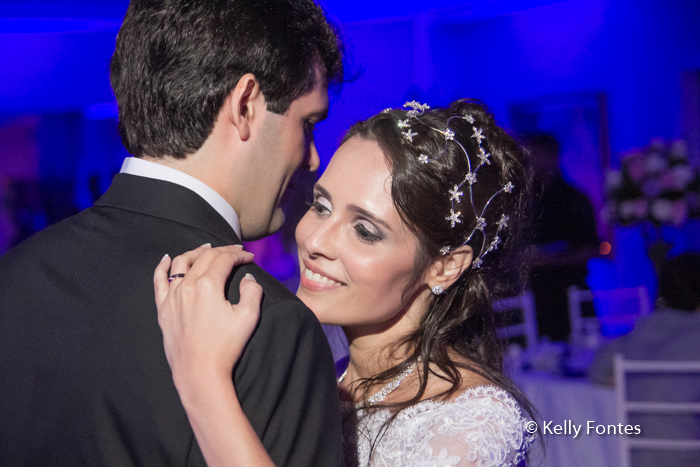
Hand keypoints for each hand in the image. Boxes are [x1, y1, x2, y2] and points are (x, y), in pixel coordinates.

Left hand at [154, 244, 260, 396]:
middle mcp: (187, 286)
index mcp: (208, 286)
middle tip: (234, 252)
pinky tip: (167, 259)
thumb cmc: (226, 347)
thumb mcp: (249, 317)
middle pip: (204, 257)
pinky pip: (159, 280)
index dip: (238, 255)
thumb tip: (249, 279)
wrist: (200, 373)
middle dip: (222, 251)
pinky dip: (163, 266)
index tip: (249, 258)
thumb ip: (252, 292)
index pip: (224, 259)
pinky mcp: (163, 309)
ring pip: (181, 263)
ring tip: (206, 249)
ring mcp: (172, 297)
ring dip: (195, 252)